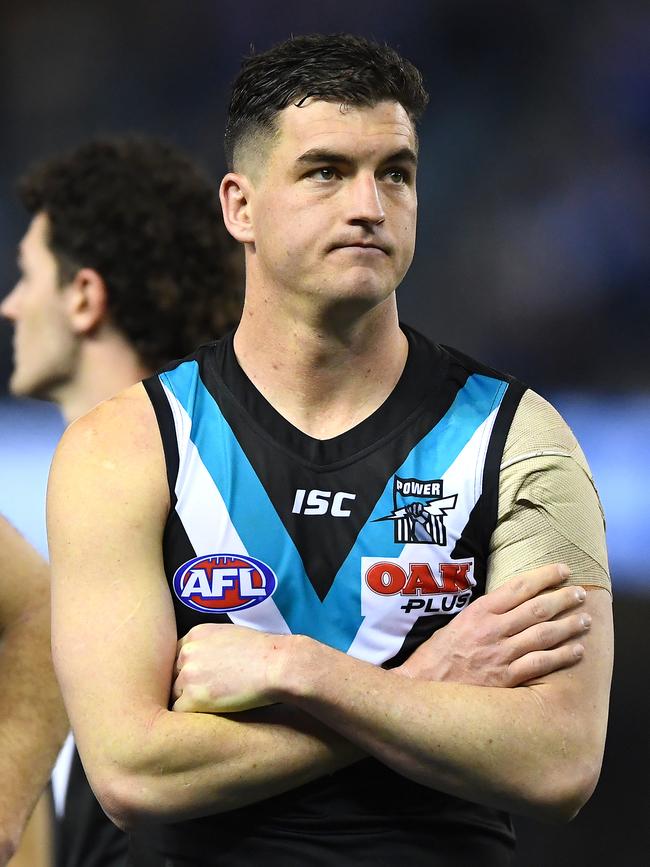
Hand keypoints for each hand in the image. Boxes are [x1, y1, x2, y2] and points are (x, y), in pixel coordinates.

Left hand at [172, 623, 287, 712]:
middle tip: (204, 697)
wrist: (277, 666)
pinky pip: (180, 713)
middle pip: (174, 676)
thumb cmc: (264, 652)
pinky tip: (208, 716)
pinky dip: (193, 716)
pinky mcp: (192, 698)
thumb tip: (205, 662)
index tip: (198, 680)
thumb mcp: (230, 635)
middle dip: (185, 687)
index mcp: (195, 634)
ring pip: (175, 695)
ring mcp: (188, 675)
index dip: (187, 670)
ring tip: (208, 708)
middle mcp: (187, 652)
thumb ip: (210, 645)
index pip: (177, 656)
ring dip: (189, 702)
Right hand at [397, 563, 589, 686]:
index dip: (544, 576)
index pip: (518, 587)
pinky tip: (577, 651)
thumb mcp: (455, 624)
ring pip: (544, 634)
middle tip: (582, 593)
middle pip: (537, 608)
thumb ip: (481, 615)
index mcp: (479, 612)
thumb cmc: (435, 657)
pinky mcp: (505, 678)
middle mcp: (493, 629)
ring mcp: (501, 654)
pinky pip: (540, 664)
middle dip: (563, 598)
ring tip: (586, 619)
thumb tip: (505, 606)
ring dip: (569, 625)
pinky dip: (561, 656)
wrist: (420, 688)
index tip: (563, 570)